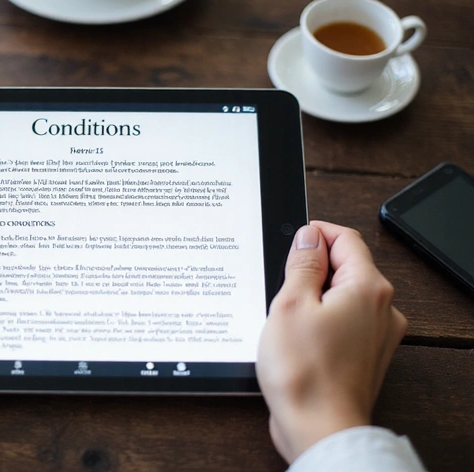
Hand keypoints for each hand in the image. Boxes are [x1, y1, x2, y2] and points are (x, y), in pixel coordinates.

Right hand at [256, 221, 406, 462]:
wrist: (319, 428)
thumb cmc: (304, 373)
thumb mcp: (290, 303)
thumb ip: (302, 265)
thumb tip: (309, 238)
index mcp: (368, 288)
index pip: (346, 240)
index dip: (316, 234)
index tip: (293, 238)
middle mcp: (382, 309)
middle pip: (347, 268)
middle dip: (312, 268)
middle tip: (280, 281)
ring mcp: (377, 335)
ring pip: (344, 297)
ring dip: (314, 297)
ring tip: (285, 315)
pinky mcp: (366, 356)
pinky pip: (344, 323)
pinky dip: (322, 321)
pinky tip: (296, 336)